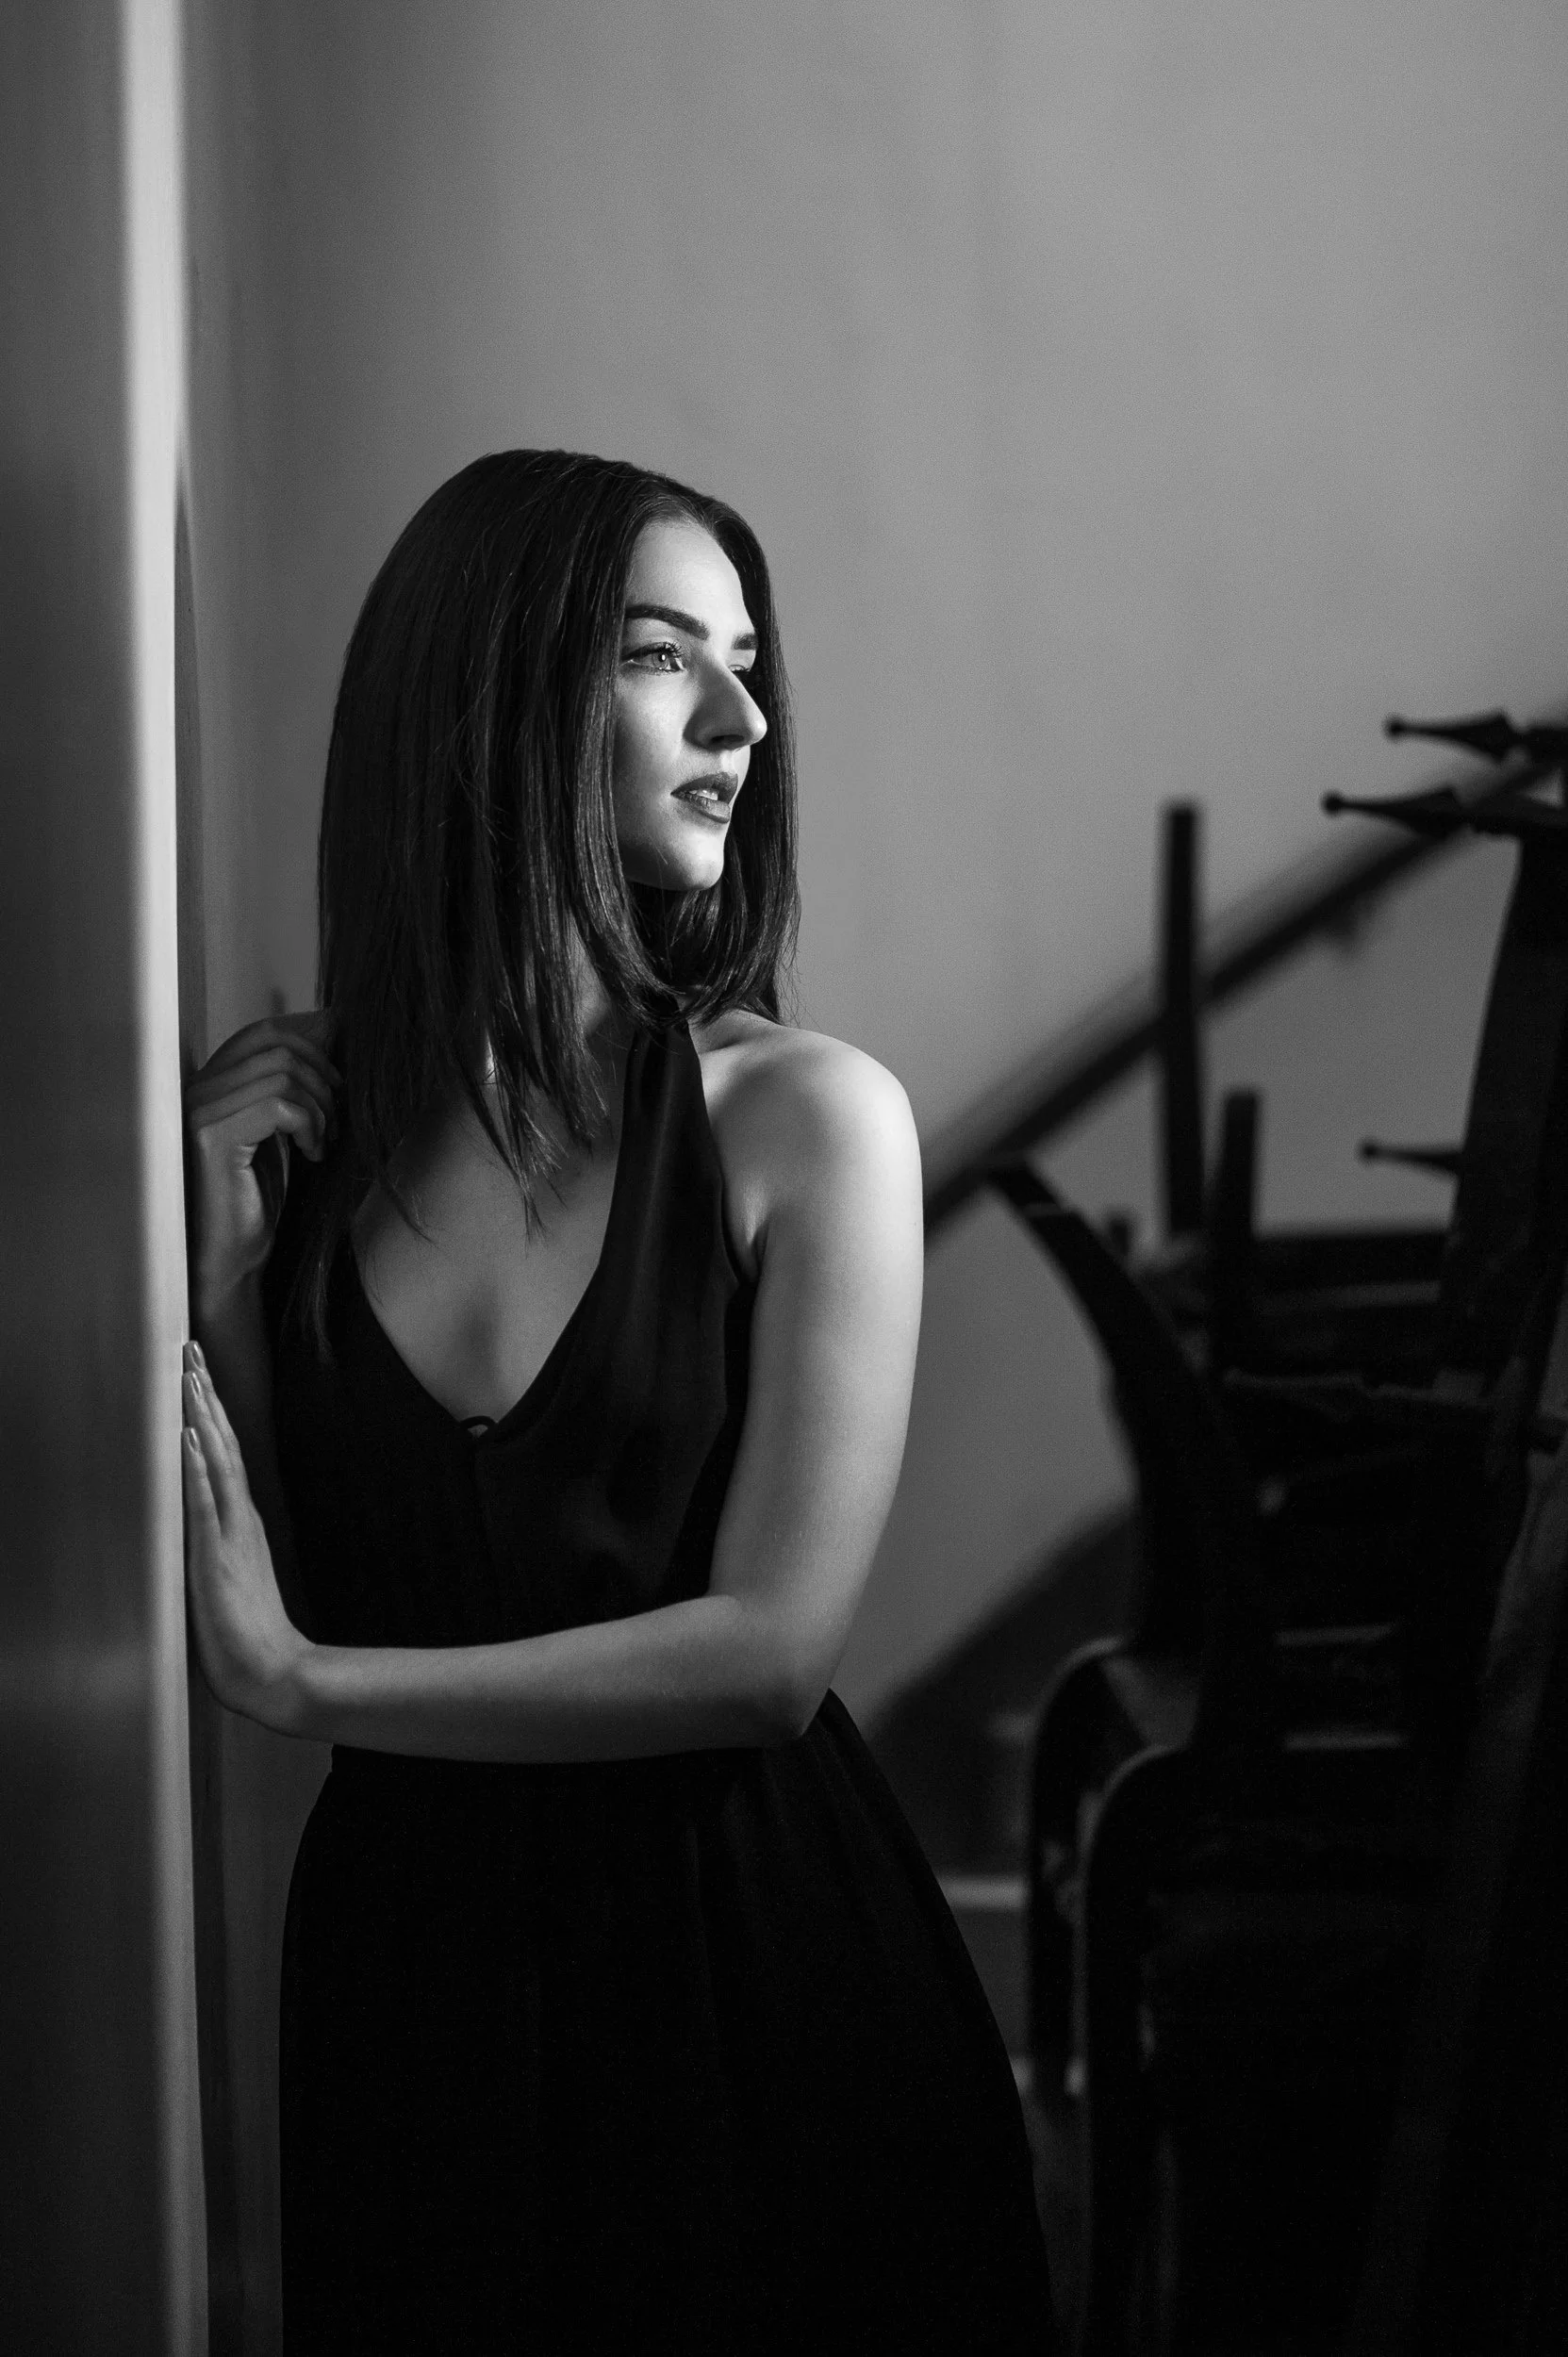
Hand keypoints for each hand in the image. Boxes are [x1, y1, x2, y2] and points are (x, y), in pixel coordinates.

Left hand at [181, 1341, 309, 1729]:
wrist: (274, 1674)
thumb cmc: (251, 1635)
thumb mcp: (231, 1579)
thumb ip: (225, 1549)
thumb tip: (214, 1528)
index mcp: (241, 1523)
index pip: (223, 1454)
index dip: (209, 1412)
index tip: (198, 1372)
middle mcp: (238, 1519)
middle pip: (220, 1444)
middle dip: (203, 1395)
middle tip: (191, 1349)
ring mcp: (229, 1536)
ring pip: (215, 1461)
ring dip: (200, 1415)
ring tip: (190, 1374)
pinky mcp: (216, 1558)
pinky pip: (206, 1504)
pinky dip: (198, 1467)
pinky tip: (191, 1438)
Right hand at [185, 1011, 339, 1318]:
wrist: (232, 1259)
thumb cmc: (255, 1198)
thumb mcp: (282, 1129)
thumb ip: (296, 1084)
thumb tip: (337, 1027)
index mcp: (212, 1083)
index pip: (265, 1032)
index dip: (313, 1042)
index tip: (344, 1074)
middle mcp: (198, 1088)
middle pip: (278, 1046)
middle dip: (324, 1077)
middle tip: (336, 1119)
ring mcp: (200, 1111)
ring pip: (283, 1074)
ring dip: (321, 1107)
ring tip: (322, 1142)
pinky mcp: (212, 1138)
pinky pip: (280, 1106)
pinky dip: (309, 1126)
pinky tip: (311, 1155)